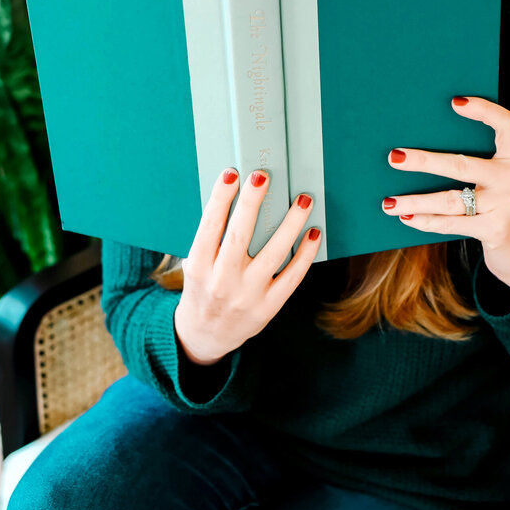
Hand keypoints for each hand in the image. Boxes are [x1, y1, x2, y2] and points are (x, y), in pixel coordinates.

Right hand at [174, 168, 321, 364]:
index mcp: (199, 266)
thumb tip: (239, 197)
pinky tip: (313, 232)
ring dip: (290, 224)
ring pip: (273, 253)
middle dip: (252, 204)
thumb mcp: (196, 265)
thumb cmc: (203, 289)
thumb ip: (212, 239)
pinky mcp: (268, 307)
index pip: (209, 226)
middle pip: (239, 236)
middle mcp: (222, 280)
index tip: (231, 174)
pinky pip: (292, 276)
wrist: (205, 336)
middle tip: (263, 177)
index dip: (220, 199)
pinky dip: (305, 254)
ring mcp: (247, 295)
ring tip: (303, 199)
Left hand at [383, 96, 509, 300]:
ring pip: (450, 199)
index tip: (455, 102)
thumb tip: (427, 151)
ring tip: (389, 202)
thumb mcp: (507, 179)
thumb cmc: (508, 207)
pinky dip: (425, 221)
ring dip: (415, 201)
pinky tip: (406, 217)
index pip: (506, 123)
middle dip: (423, 161)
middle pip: (461, 164)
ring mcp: (506, 206)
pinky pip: (451, 223)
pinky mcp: (495, 230)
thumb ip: (484, 162)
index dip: (483, 110)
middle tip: (394, 157)